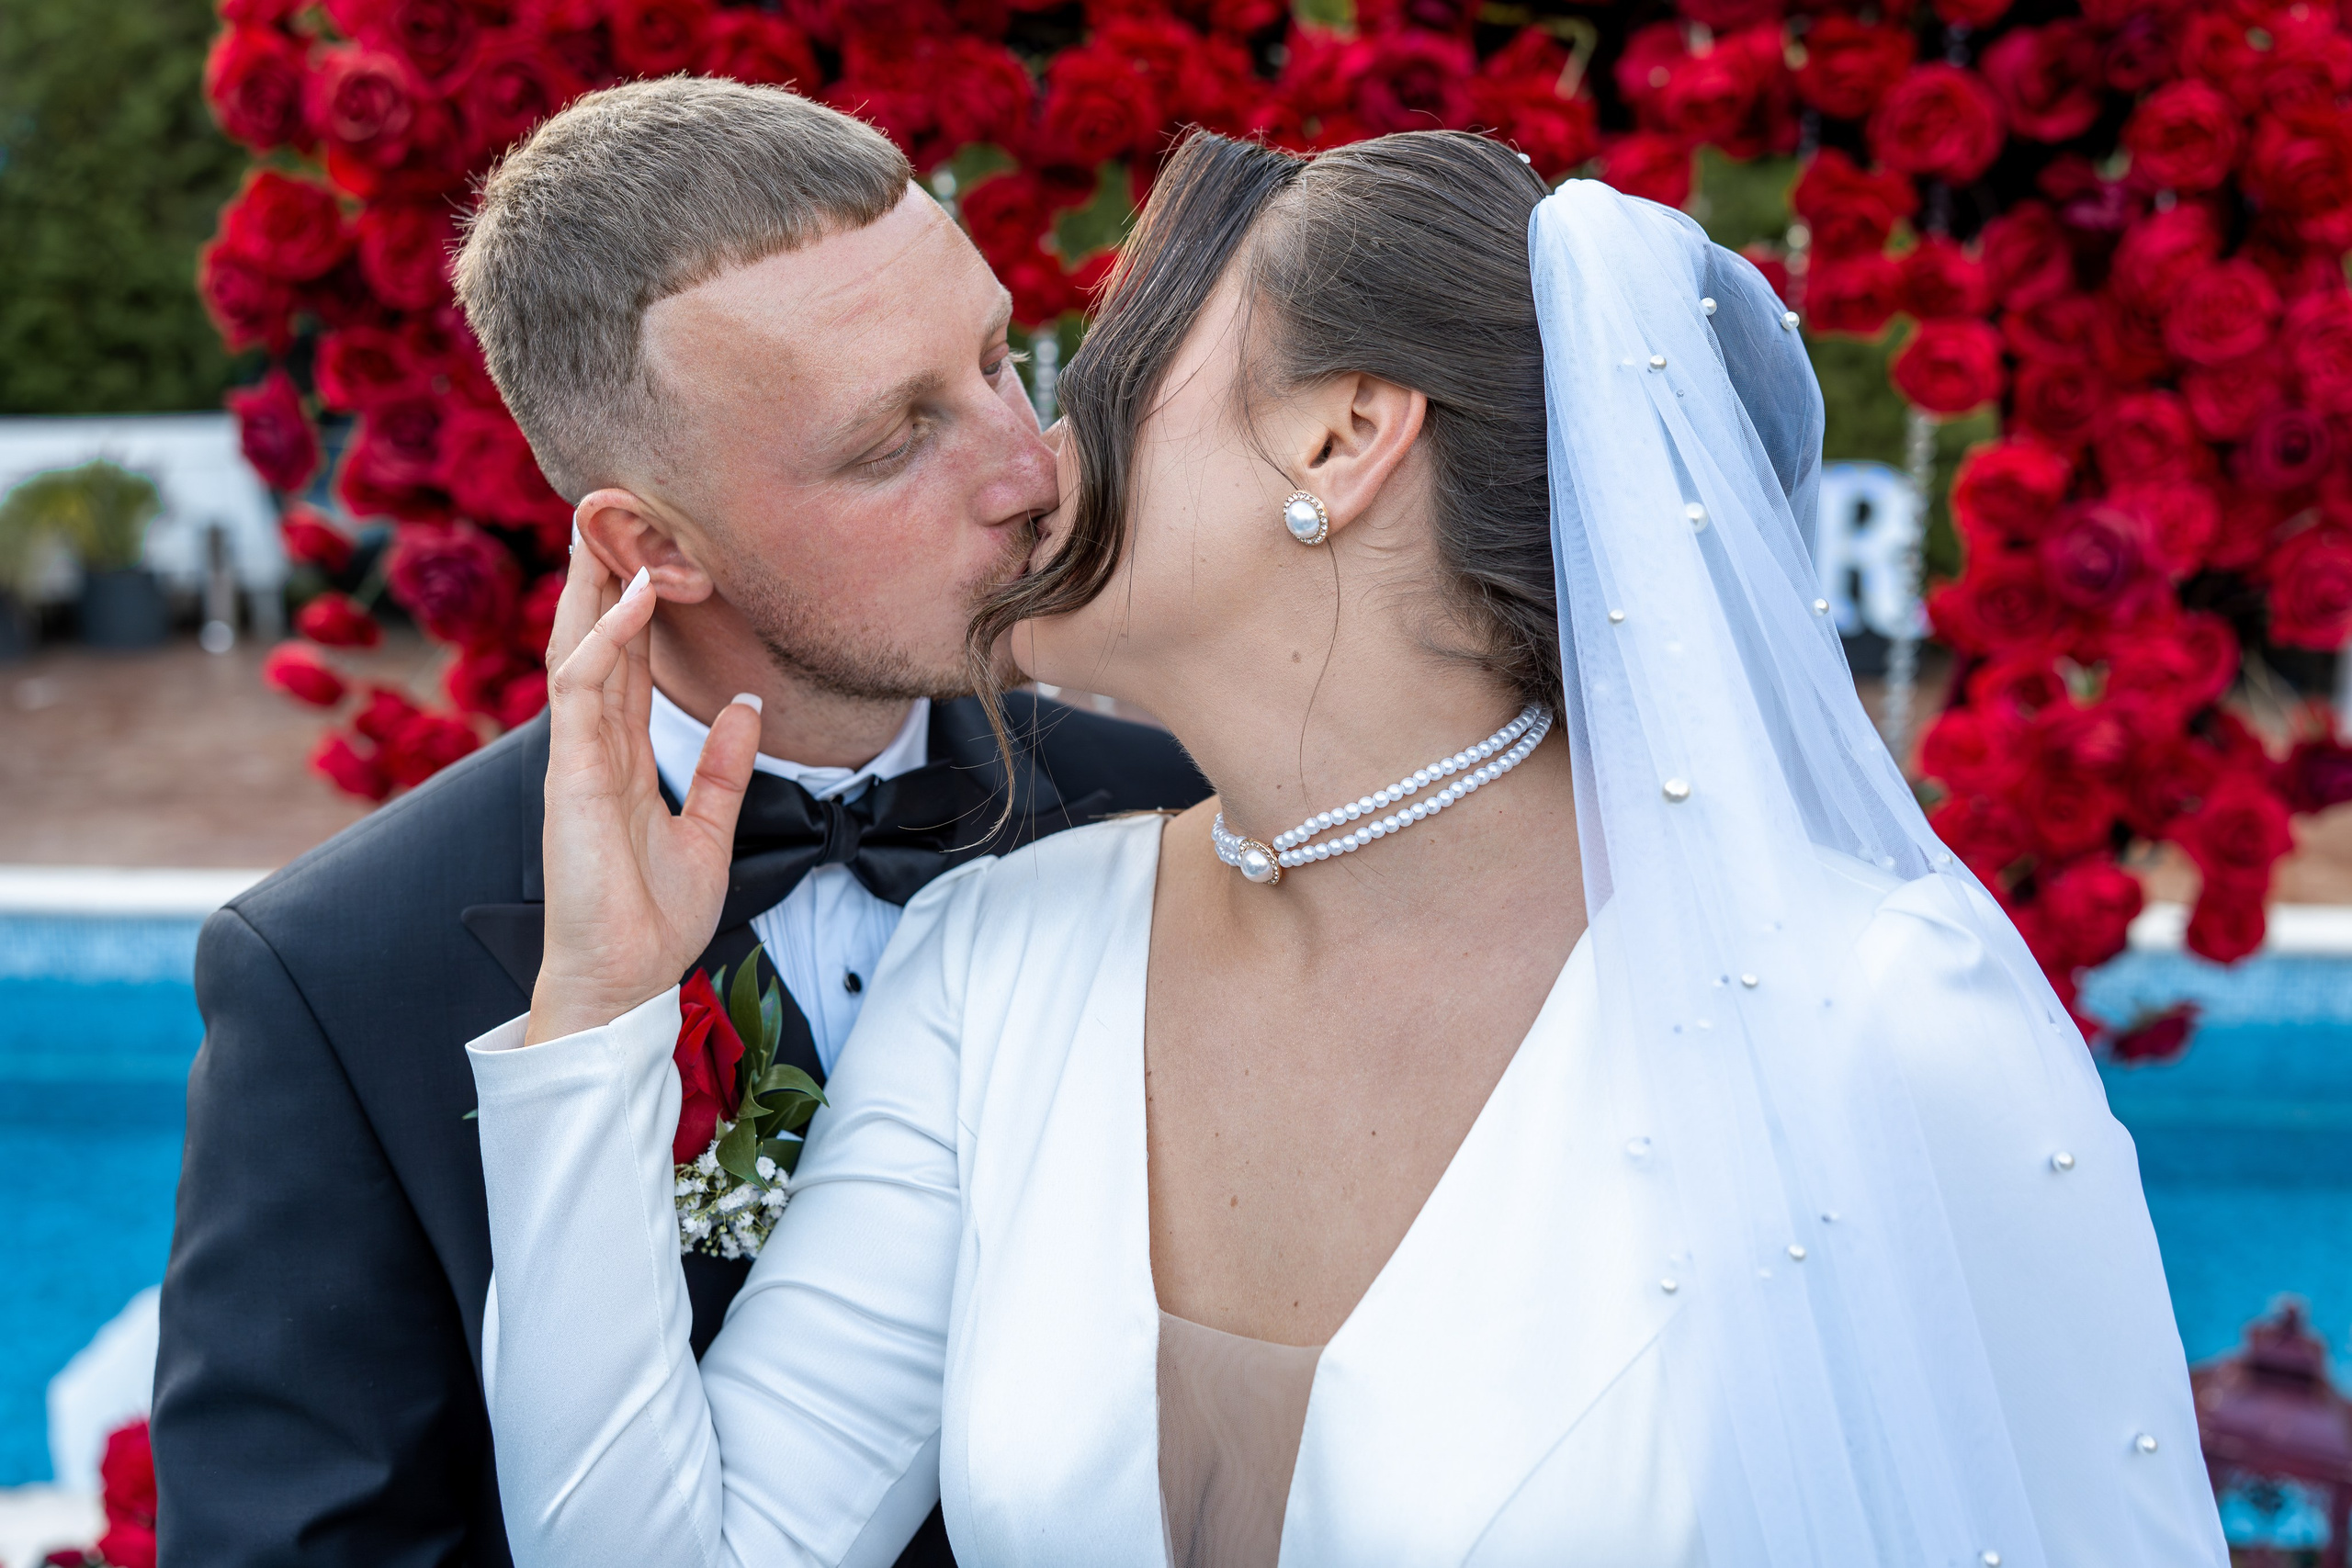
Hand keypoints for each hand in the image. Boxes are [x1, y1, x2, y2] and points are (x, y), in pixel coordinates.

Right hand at [523, 536, 760, 1045]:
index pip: (623, 659)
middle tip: (612, 503)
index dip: (636, 601)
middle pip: (591, 637)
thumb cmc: (651, 919)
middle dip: (598, 570)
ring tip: (611, 520)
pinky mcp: (572, 773)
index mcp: (618, 756)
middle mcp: (591, 745)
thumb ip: (722, 767)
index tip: (657, 547)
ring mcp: (576, 756)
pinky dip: (607, 635)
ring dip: (594, 583)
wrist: (622, 983)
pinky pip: (582, 686)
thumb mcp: (709, 831)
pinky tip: (634, 594)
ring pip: (577, 645)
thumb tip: (746, 706)